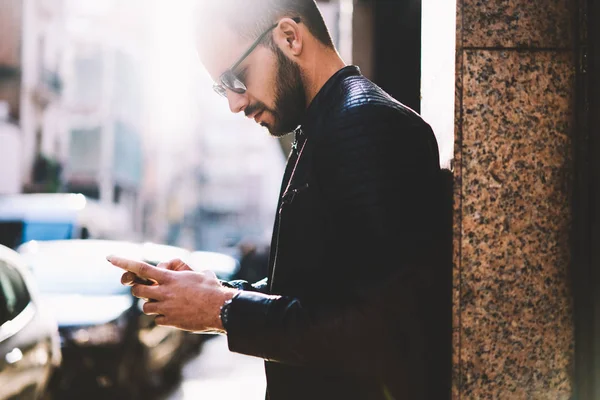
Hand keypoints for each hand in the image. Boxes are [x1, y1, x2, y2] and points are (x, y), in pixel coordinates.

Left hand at [107, 256, 237, 332]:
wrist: (221, 309)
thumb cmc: (213, 288)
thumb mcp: (200, 273)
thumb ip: (188, 270)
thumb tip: (188, 269)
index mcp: (170, 278)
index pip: (141, 268)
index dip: (124, 262)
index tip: (110, 257)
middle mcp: (164, 292)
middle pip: (138, 291)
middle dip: (140, 290)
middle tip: (149, 290)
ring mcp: (166, 308)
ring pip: (146, 307)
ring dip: (152, 305)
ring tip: (167, 303)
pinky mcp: (170, 321)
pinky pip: (158, 319)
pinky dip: (163, 317)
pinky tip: (175, 314)